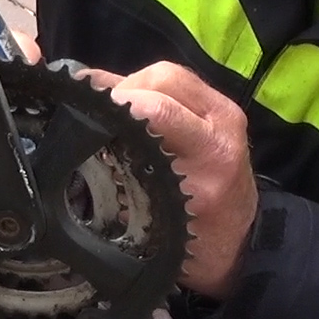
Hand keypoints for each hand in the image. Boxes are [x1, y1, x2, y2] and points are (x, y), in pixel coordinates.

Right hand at [89, 62, 254, 299]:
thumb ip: (124, 174)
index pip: (160, 109)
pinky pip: (177, 82)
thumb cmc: (195, 240)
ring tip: (110, 110)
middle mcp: (223, 125)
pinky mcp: (220, 107)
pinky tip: (127, 106)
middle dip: (122, 88)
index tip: (88, 116)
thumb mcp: (156, 217)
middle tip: (96, 112)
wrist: (237, 244)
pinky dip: (147, 88)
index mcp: (211, 154)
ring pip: (169, 73)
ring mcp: (224, 112)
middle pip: (163, 77)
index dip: (118, 104)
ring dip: (133, 85)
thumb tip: (80, 136)